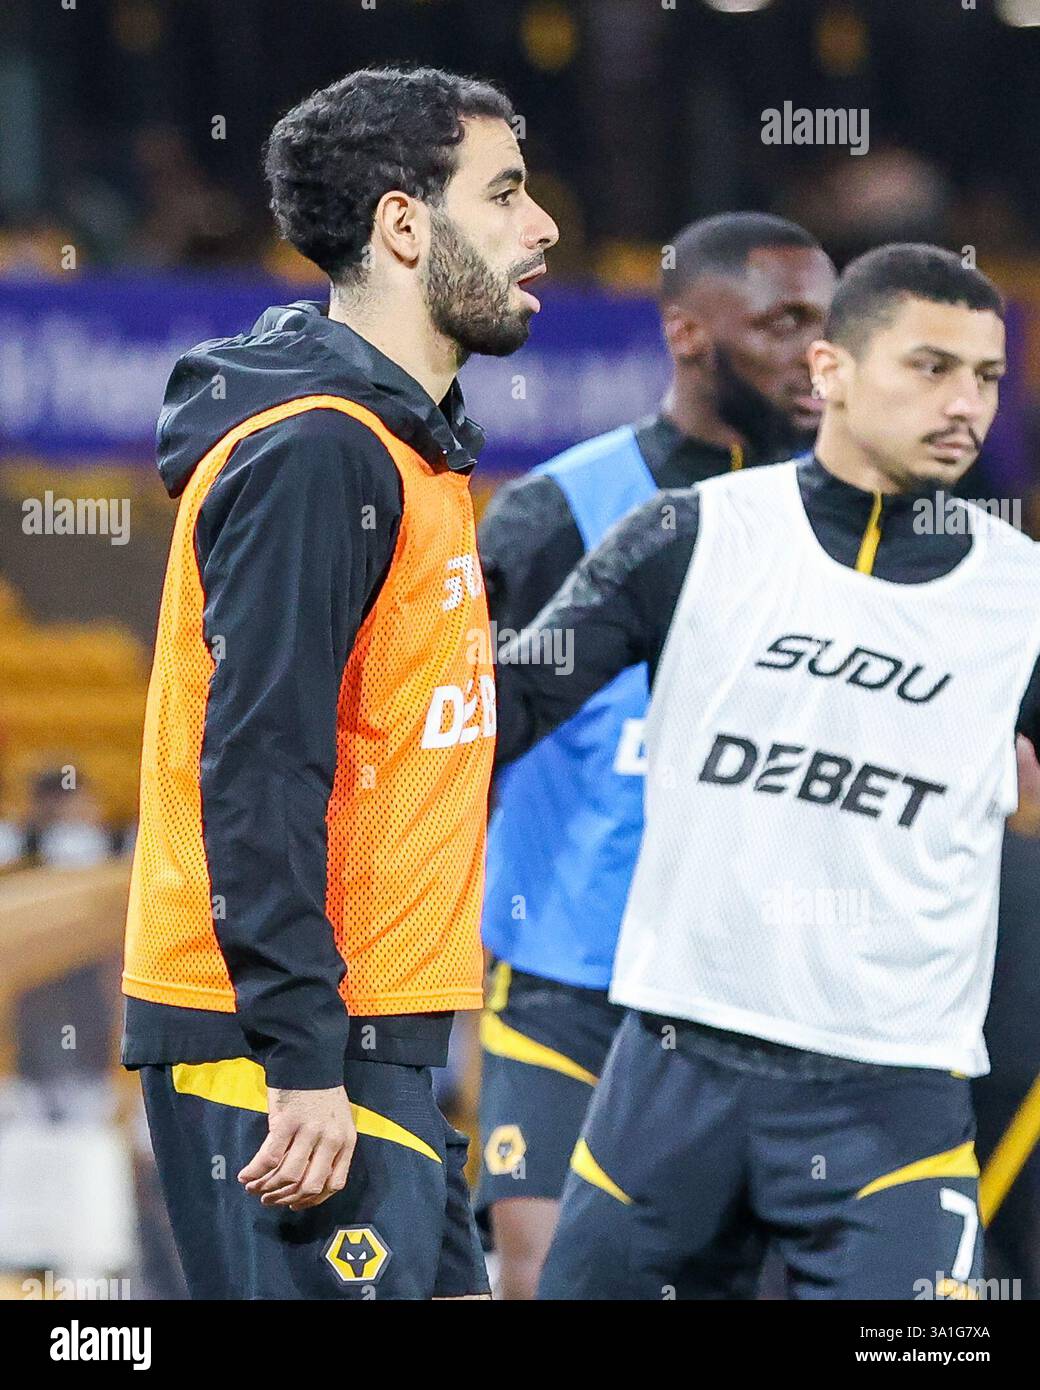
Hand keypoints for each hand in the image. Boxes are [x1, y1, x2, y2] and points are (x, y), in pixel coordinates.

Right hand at [238, 1085, 356, 1211]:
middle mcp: (331, 1139)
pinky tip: (245, 1175)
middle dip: (286, 1198)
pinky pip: (270, 1158)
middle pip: (309, 1186)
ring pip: (288, 1176)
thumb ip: (328, 1149)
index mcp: (346, 1141)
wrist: (308, 1058)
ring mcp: (309, 1131)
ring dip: (268, 1188)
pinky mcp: (286, 1122)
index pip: (334, 1184)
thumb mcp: (336, 1122)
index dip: (312, 1201)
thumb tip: (306, 1182)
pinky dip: (255, 1172)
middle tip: (270, 1200)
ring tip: (254, 1189)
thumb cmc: (321, 1092)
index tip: (295, 1205)